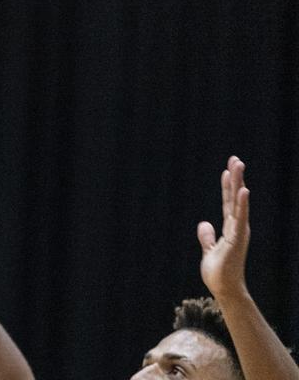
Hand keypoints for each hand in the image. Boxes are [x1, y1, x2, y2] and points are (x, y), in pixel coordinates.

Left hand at [198, 156, 250, 299]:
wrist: (224, 289)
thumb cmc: (218, 272)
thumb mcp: (209, 250)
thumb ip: (207, 237)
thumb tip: (204, 223)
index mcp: (230, 228)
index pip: (228, 202)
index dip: (228, 186)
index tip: (228, 169)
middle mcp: (236, 227)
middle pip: (235, 198)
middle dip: (235, 178)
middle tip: (236, 159)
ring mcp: (238, 231)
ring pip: (238, 203)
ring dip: (238, 183)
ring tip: (238, 165)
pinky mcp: (237, 238)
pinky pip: (240, 217)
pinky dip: (242, 203)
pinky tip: (244, 189)